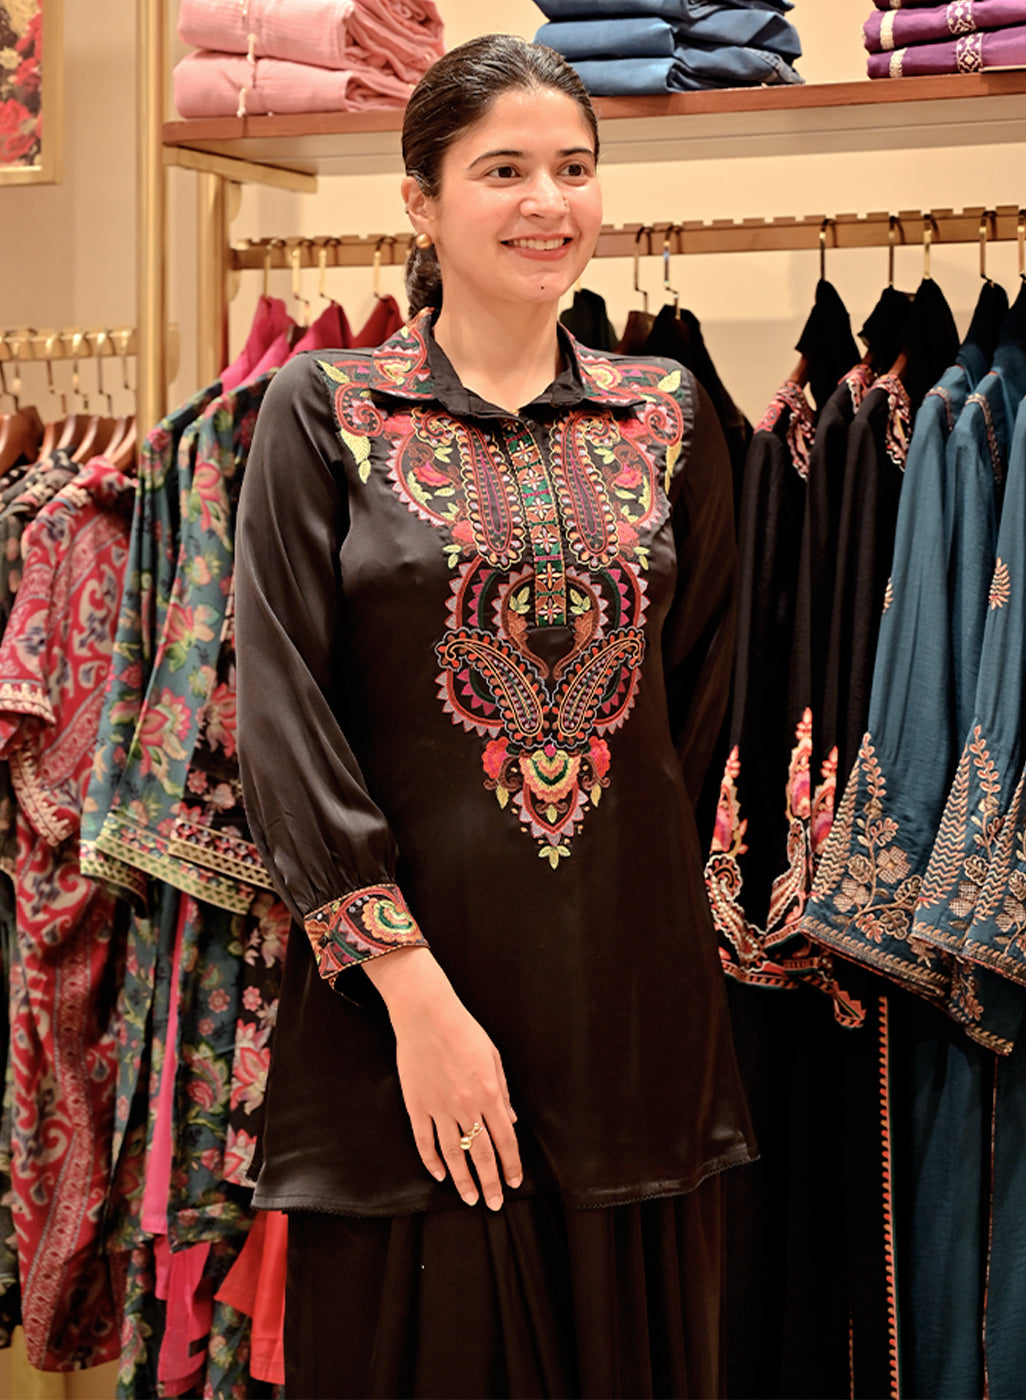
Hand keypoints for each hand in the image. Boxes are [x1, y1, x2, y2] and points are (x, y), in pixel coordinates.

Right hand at [364, 947, 522, 1209]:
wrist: (426, 1015)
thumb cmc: (463, 1030)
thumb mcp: (493, 1057)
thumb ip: (503, 1092)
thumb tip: (510, 1121)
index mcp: (489, 1093)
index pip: (505, 1140)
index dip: (511, 1165)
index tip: (514, 1183)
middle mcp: (466, 1106)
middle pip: (481, 1154)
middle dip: (490, 1182)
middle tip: (493, 1204)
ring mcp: (439, 1107)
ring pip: (453, 1154)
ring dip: (463, 1180)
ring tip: (470, 1198)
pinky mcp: (416, 1105)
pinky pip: (425, 1141)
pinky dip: (432, 1161)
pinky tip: (439, 1175)